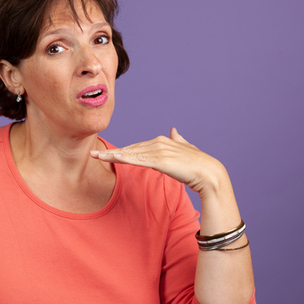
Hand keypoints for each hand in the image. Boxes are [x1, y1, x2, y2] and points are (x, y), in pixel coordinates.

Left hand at [90, 128, 227, 196]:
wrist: (209, 173)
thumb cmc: (197, 165)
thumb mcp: (185, 149)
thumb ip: (178, 140)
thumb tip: (174, 130)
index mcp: (162, 141)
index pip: (136, 147)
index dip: (121, 151)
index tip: (107, 153)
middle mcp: (158, 143)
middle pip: (130, 149)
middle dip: (111, 152)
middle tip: (94, 153)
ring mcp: (158, 151)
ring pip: (130, 154)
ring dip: (112, 156)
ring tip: (97, 156)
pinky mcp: (159, 161)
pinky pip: (138, 160)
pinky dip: (124, 159)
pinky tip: (113, 159)